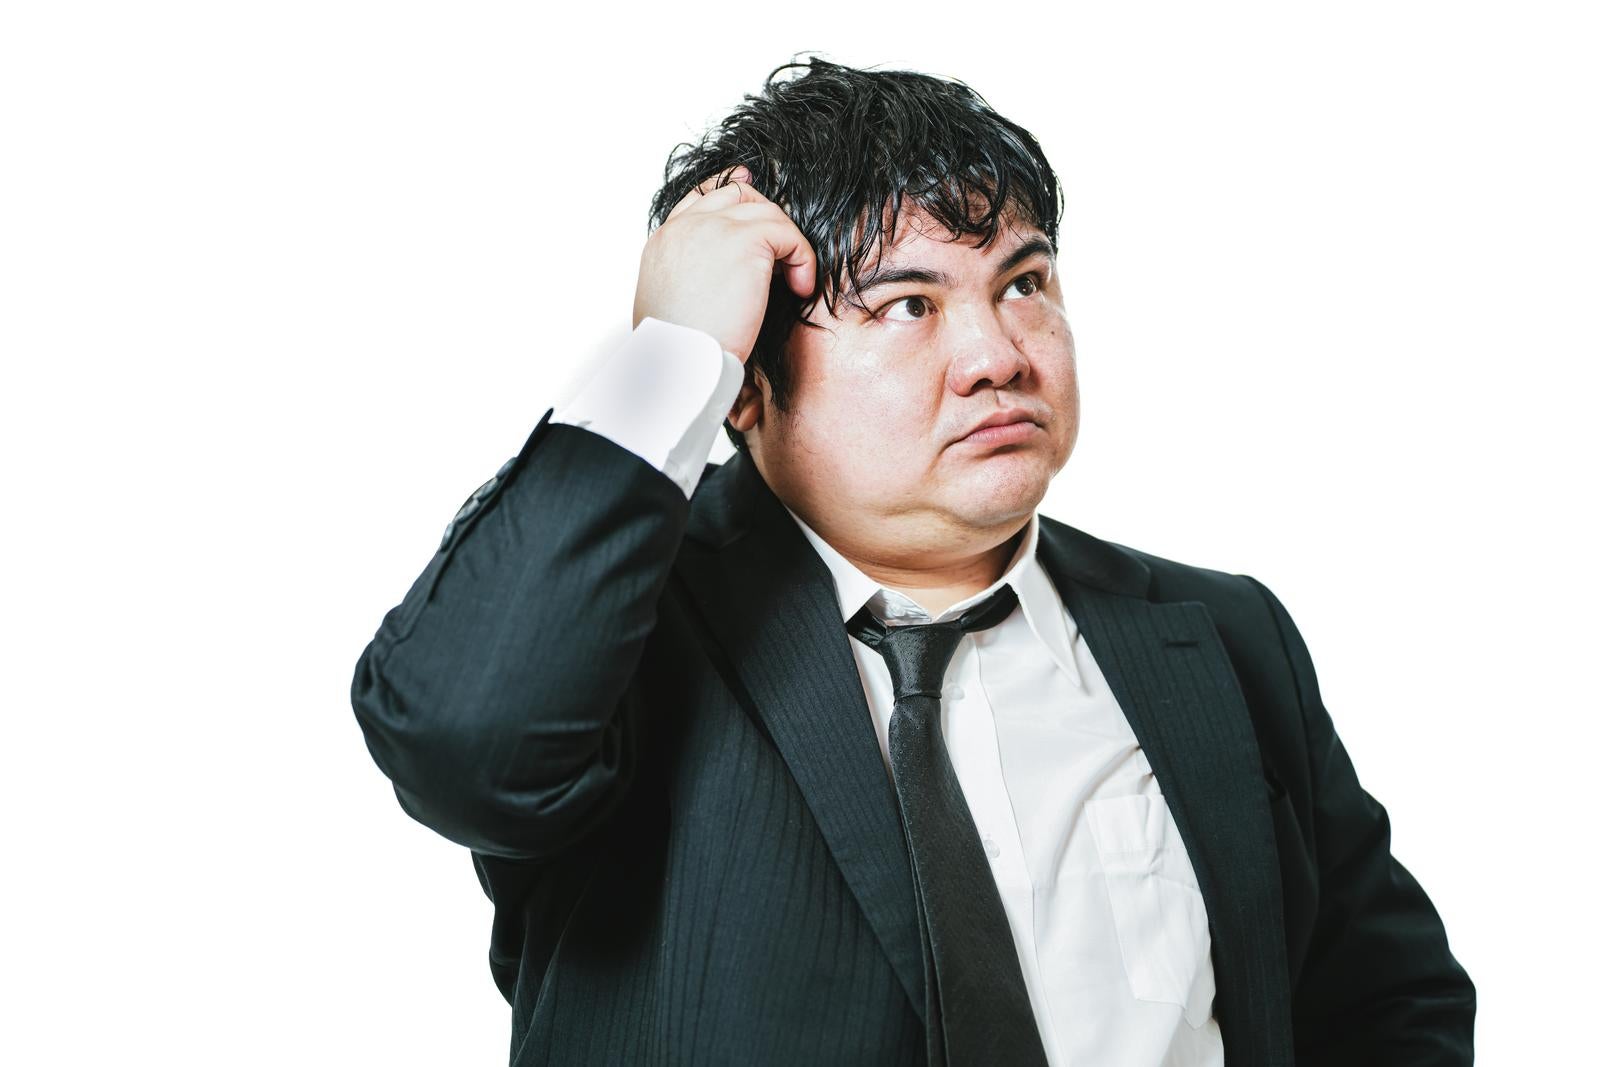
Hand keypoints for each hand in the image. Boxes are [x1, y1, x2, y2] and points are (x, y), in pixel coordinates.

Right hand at [632, 165, 816, 364]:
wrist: (679, 363)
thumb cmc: (677, 353)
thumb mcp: (670, 306)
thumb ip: (689, 279)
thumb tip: (715, 283)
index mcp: (664, 241)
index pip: (699, 198)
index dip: (728, 191)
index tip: (749, 188)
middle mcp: (685, 227)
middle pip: (736, 193)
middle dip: (766, 214)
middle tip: (785, 248)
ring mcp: (714, 228)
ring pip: (766, 212)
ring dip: (787, 244)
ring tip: (793, 282)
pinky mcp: (745, 241)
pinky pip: (788, 234)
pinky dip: (802, 258)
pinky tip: (800, 288)